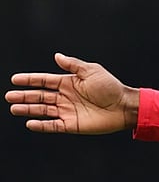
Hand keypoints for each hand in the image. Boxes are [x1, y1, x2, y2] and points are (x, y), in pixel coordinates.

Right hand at [7, 53, 138, 133]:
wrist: (125, 106)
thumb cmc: (111, 87)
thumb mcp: (92, 71)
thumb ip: (73, 65)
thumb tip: (56, 56)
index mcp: (68, 83)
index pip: (44, 81)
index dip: (30, 80)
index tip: (15, 80)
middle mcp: (65, 97)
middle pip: (40, 96)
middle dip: (24, 96)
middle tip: (9, 96)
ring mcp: (68, 111)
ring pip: (43, 110)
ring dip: (29, 109)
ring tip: (14, 108)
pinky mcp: (73, 124)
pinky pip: (54, 125)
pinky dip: (42, 125)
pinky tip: (30, 123)